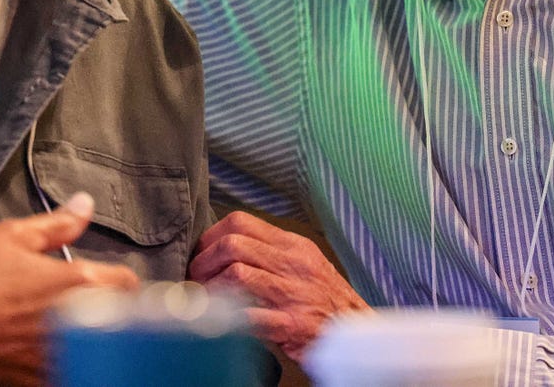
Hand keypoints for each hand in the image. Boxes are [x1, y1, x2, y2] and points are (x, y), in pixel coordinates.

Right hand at [0, 192, 138, 385]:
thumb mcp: (12, 237)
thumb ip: (57, 224)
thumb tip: (85, 204)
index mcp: (74, 283)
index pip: (128, 284)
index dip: (123, 280)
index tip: (114, 282)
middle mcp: (73, 322)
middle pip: (125, 322)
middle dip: (117, 312)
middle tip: (101, 307)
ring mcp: (57, 356)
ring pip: (103, 353)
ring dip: (99, 341)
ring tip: (85, 333)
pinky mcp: (38, 380)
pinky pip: (73, 375)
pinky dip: (74, 364)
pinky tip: (63, 353)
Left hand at [189, 211, 369, 360]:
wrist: (357, 331)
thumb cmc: (326, 299)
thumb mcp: (303, 263)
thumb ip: (270, 252)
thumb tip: (226, 247)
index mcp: (293, 245)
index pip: (241, 222)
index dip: (211, 236)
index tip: (202, 252)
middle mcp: (293, 264)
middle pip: (233, 244)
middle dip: (204, 261)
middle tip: (197, 278)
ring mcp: (293, 293)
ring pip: (237, 273)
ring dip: (211, 288)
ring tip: (205, 299)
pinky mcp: (293, 324)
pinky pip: (251, 314)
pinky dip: (229, 316)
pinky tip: (222, 320)